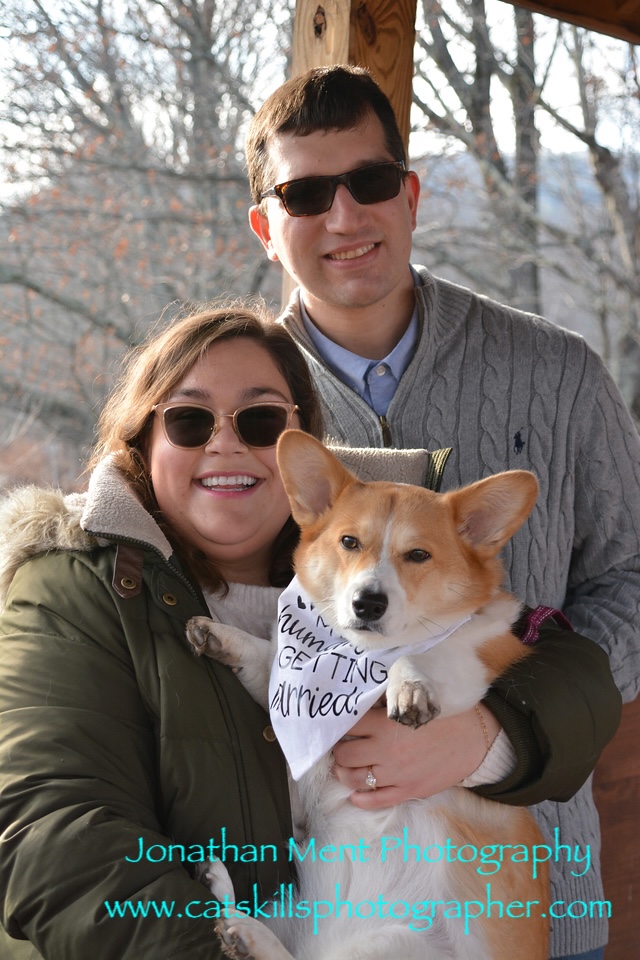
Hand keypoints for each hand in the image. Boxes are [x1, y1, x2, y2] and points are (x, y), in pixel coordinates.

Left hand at [331, 702, 500, 809]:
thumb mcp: (413, 700)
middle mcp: (386, 750)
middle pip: (345, 755)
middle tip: (341, 747)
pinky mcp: (408, 790)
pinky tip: (354, 796)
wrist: (473, 739)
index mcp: (386, 724)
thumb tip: (363, 699)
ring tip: (343, 768)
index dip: (340, 726)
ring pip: (356, 779)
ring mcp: (396, 774)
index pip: (348, 726)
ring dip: (344, 774)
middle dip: (339, 751)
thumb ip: (386, 702)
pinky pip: (377, 801)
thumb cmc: (443, 715)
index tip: (338, 726)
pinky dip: (361, 800)